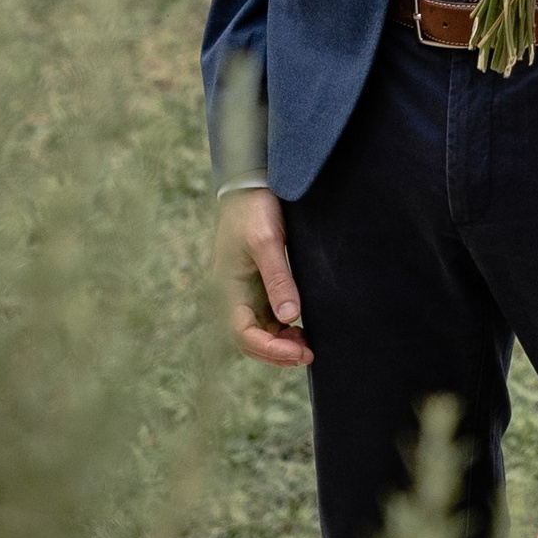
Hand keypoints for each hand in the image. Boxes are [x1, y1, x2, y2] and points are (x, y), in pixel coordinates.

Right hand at [216, 187, 309, 369]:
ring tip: (308, 345)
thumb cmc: (255, 209)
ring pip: (260, 331)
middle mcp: (234, 295)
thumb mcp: (267, 242)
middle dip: (277, 352)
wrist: (252, 184)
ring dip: (281, 343)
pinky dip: (282, 329)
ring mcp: (245, 291)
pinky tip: (301, 328)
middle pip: (251, 339)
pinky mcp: (258, 284)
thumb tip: (290, 318)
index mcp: (228, 288)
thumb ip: (278, 279)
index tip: (299, 352)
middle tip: (309, 353)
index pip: (244, 334)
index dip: (270, 349)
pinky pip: (267, 317)